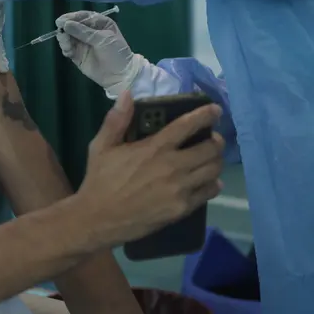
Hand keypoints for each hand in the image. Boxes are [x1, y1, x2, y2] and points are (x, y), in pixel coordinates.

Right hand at [56, 10, 145, 96]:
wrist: (120, 75)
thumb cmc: (116, 53)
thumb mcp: (102, 39)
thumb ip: (83, 32)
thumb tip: (65, 24)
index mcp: (99, 23)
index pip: (83, 17)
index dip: (72, 17)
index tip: (62, 21)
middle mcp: (89, 32)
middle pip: (73, 26)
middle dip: (66, 28)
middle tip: (61, 32)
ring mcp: (83, 44)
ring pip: (68, 37)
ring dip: (64, 39)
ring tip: (66, 44)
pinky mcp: (78, 55)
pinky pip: (68, 49)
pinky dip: (66, 49)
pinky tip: (68, 51)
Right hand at [76, 92, 224, 246]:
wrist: (97, 219)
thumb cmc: (100, 181)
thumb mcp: (101, 146)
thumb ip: (116, 120)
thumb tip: (128, 94)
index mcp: (155, 148)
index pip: (188, 125)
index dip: (206, 114)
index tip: (216, 110)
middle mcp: (172, 167)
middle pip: (210, 149)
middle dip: (216, 140)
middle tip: (213, 139)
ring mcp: (179, 189)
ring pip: (213, 170)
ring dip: (216, 161)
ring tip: (211, 158)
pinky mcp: (181, 209)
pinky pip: (208, 193)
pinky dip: (213, 184)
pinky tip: (209, 181)